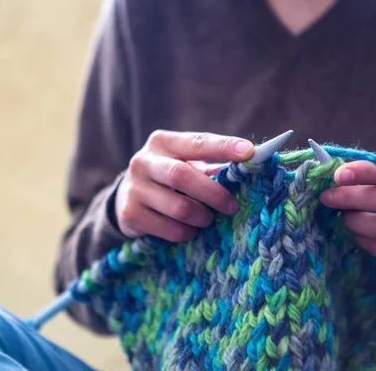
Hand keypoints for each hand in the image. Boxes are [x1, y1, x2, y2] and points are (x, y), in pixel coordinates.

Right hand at [115, 130, 254, 241]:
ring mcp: (134, 188)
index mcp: (163, 142)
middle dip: (212, 193)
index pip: (197, 142)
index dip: (224, 146)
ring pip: (177, 207)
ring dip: (200, 217)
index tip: (250, 153)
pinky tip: (188, 231)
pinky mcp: (129, 214)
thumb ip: (213, 168)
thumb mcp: (186, 165)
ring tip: (207, 220)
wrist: (126, 197)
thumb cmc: (168, 178)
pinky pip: (168, 229)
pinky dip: (185, 233)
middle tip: (232, 206)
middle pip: (181, 175)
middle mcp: (144, 161)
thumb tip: (249, 173)